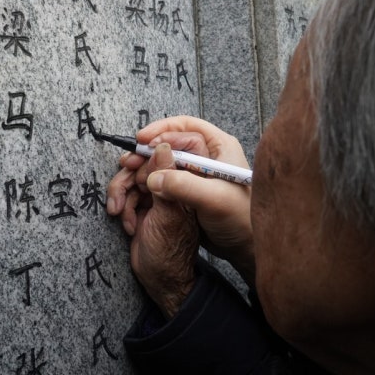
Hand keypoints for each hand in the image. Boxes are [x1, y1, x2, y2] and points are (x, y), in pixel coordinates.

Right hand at [107, 116, 254, 284]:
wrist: (245, 247)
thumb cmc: (241, 220)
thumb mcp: (214, 200)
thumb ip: (183, 185)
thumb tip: (153, 177)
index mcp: (219, 147)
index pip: (186, 127)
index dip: (161, 130)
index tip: (141, 140)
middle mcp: (207, 156)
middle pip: (170, 143)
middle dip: (147, 150)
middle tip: (129, 161)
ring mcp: (196, 174)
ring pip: (164, 161)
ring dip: (144, 167)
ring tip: (128, 176)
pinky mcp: (188, 190)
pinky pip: (163, 179)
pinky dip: (148, 182)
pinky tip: (138, 191)